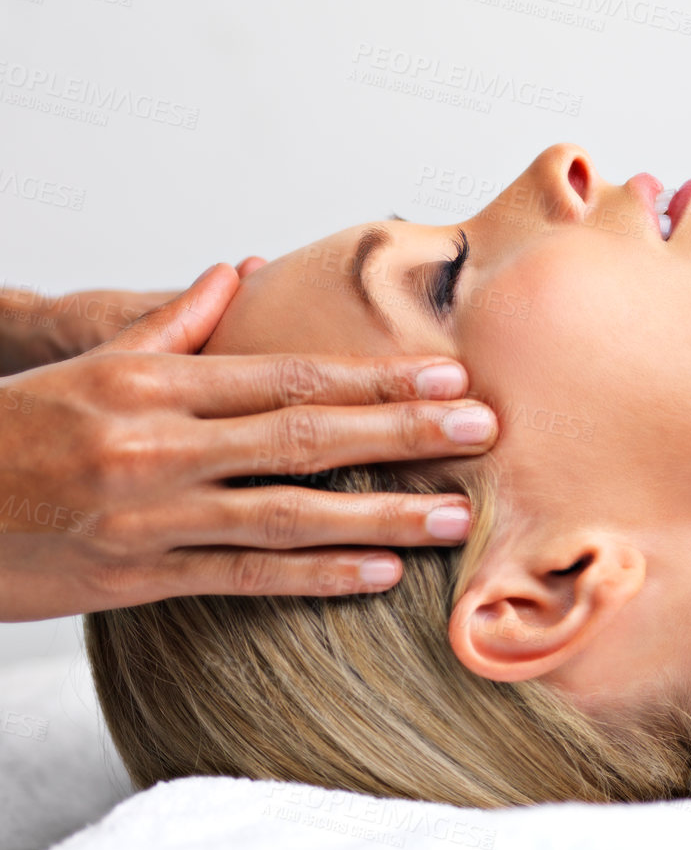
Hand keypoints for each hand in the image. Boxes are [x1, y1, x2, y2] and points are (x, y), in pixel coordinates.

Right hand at [0, 264, 498, 620]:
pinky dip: (316, 574)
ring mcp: (154, 515)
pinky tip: (379, 573)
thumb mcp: (88, 365)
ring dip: (381, 514)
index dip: (376, 378)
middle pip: (306, 435)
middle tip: (484, 430)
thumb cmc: (9, 433)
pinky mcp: (140, 577)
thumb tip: (236, 272)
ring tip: (455, 515)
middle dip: (404, 432)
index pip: (288, 375)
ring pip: (289, 511)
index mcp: (154, 384)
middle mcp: (162, 444)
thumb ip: (173, 325)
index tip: (447, 376)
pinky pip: (245, 575)